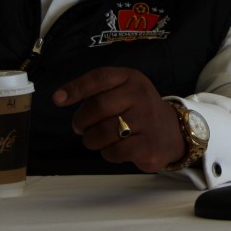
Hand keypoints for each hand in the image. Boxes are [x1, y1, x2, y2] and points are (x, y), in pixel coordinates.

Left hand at [53, 67, 186, 172]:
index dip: (76, 87)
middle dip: (81, 120)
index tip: (58, 99)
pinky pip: (115, 152)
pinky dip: (107, 153)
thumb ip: (97, 91)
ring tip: (97, 139)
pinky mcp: (148, 146)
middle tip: (80, 127)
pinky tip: (114, 148)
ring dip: (92, 139)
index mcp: (132, 79)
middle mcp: (141, 96)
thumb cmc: (137, 110)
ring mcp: (147, 121)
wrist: (172, 132)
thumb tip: (60, 97)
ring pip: (103, 132)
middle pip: (98, 106)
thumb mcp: (124, 90)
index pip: (100, 77)